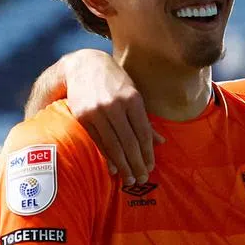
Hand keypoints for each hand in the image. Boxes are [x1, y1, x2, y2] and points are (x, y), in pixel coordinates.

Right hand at [63, 49, 164, 184]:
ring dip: (123, 165)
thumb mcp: (133, 94)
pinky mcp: (83, 116)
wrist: (83, 65)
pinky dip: (107, 157)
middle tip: (142, 180)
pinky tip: (114, 168)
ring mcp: (98, 111)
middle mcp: (115, 105)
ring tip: (130, 179)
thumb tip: (161, 142)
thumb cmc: (114, 81)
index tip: (151, 168)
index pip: (143, 133)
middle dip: (137, 164)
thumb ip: (145, 120)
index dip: (148, 153)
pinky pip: (98, 142)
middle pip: (129, 142)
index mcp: (132, 99)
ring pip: (114, 145)